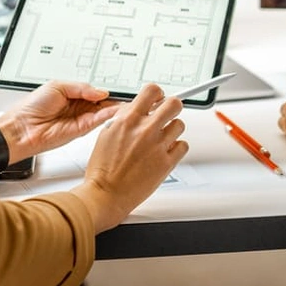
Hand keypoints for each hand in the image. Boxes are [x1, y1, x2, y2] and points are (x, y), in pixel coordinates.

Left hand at [0, 81, 119, 159]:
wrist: (21, 127)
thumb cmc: (32, 106)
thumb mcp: (58, 86)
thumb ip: (82, 87)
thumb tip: (101, 91)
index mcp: (72, 94)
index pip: (95, 91)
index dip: (106, 89)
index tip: (120, 86)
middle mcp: (78, 107)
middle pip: (102, 102)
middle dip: (114, 98)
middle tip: (127, 94)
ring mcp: (80, 119)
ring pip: (102, 112)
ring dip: (114, 107)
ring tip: (126, 101)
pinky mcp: (80, 130)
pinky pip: (97, 121)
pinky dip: (107, 115)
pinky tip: (115, 110)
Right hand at [71, 83, 188, 231]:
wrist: (105, 194)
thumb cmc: (103, 169)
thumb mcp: (106, 134)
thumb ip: (124, 119)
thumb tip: (137, 108)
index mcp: (128, 120)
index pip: (152, 91)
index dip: (158, 94)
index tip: (158, 99)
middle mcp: (145, 130)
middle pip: (174, 104)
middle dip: (171, 107)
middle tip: (167, 115)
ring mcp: (158, 146)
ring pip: (180, 125)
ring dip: (172, 130)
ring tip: (162, 139)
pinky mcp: (167, 163)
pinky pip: (182, 146)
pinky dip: (176, 148)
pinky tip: (164, 152)